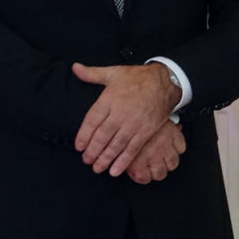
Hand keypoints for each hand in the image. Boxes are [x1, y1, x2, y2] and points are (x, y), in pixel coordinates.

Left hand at [73, 62, 180, 177]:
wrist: (163, 83)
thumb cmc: (137, 78)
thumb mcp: (113, 72)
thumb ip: (92, 74)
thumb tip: (75, 68)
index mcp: (109, 99)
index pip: (92, 120)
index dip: (84, 135)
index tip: (78, 146)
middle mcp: (120, 113)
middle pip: (102, 135)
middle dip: (93, 150)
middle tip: (86, 160)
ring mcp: (134, 124)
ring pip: (116, 145)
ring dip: (106, 158)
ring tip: (97, 168)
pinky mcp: (145, 132)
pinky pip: (132, 149)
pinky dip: (124, 161)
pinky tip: (116, 170)